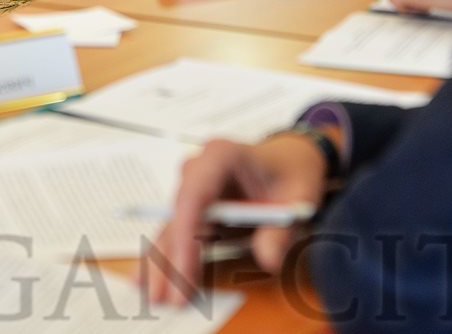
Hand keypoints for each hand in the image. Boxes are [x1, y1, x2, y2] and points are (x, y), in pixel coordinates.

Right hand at [144, 135, 325, 305]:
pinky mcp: (195, 206)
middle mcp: (199, 169)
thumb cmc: (290, 173)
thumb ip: (281, 230)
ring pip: (173, 227)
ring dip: (164, 261)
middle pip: (177, 215)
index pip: (194, 195)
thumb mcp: (298, 198)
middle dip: (170, 256)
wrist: (289, 159)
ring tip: (157, 295)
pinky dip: (170, 256)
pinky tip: (153, 278)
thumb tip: (268, 260)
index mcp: (221, 156)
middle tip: (166, 295)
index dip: (186, 234)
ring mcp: (194, 187)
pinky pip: (179, 233)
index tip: (186, 269)